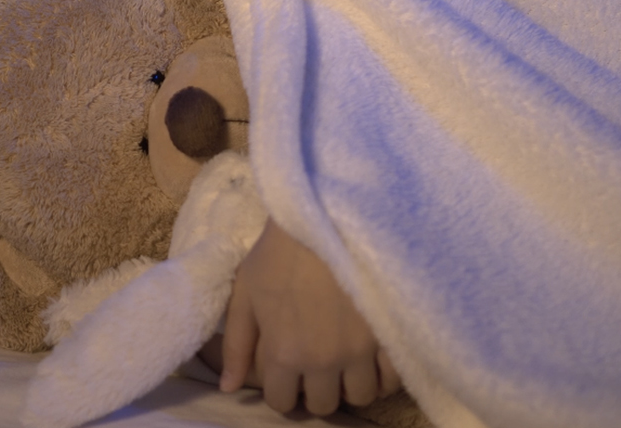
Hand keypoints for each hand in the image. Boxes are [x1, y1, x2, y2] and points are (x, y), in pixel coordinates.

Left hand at [220, 219, 399, 415]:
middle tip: (316, 365)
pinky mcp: (391, 335)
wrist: (326, 216)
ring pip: (360, 397)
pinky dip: (382, 374)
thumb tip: (227, 388)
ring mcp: (361, 351)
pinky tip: (371, 356)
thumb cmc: (280, 250)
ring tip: (344, 361)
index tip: (286, 373)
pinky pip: (392, 379)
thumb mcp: (246, 292)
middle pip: (323, 405)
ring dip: (349, 384)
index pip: (282, 402)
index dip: (282, 391)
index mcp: (284, 353)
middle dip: (315, 389)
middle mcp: (323, 361)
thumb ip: (237, 344)